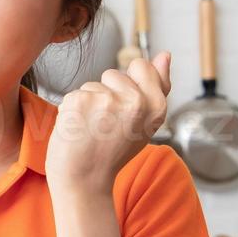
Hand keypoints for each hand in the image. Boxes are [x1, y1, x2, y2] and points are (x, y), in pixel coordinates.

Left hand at [45, 52, 172, 195]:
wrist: (84, 182)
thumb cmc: (113, 152)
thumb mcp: (145, 123)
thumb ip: (157, 87)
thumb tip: (165, 54)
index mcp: (156, 106)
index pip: (141, 65)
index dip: (127, 85)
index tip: (122, 109)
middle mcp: (135, 101)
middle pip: (113, 74)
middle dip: (106, 94)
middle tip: (106, 126)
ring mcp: (107, 99)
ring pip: (92, 85)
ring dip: (88, 103)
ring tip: (92, 130)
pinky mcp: (80, 100)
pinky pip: (74, 94)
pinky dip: (71, 111)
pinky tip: (77, 130)